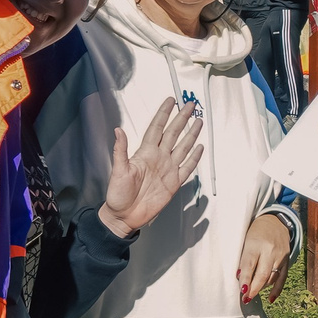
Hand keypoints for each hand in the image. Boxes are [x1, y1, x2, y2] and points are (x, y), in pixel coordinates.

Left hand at [98, 99, 203, 236]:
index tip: (170, 101)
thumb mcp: (118, 171)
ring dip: (191, 135)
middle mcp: (159, 158)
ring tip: (198, 122)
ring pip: (183, 147)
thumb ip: (120, 151)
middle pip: (174, 133)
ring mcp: (168, 169)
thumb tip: (118, 130)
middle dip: (182, 119)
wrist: (125, 216)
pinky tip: (200, 148)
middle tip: (190, 105)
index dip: (163, 114)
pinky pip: (187, 168)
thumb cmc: (118, 195)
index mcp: (145, 153)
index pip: (157, 128)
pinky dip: (194, 158)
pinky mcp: (174, 183)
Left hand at [237, 213, 291, 301]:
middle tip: (245, 299)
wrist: (275, 220)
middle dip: (253, 289)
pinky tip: (270, 299)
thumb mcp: (245, 239)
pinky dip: (276, 290)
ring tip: (251, 295)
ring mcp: (280, 256)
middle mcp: (270, 250)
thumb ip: (243, 257)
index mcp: (256, 244)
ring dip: (261, 288)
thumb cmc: (254, 231)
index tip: (241, 291)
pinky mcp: (287, 260)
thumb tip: (239, 278)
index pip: (249, 265)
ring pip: (271, 278)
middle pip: (262, 274)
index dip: (245, 279)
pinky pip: (282, 278)